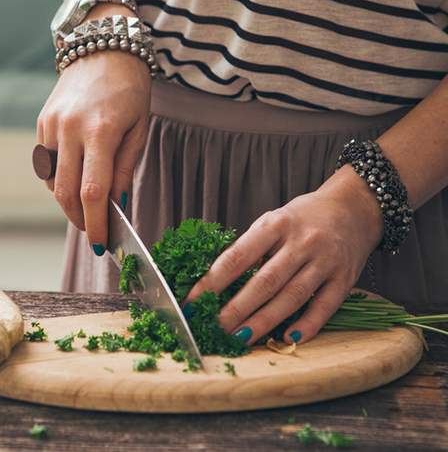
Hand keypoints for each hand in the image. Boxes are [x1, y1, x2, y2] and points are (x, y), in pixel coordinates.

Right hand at [36, 38, 150, 253]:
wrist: (103, 46)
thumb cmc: (130, 88)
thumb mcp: (139, 128)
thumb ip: (124, 168)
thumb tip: (115, 205)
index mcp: (100, 131)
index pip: (93, 192)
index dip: (95, 224)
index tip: (101, 244)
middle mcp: (70, 129)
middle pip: (66, 193)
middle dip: (80, 220)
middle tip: (94, 232)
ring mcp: (51, 126)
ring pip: (52, 182)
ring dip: (68, 202)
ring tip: (88, 204)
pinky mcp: (42, 123)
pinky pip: (46, 164)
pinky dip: (58, 180)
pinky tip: (75, 178)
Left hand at [183, 167, 383, 344]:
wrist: (353, 208)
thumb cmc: (301, 219)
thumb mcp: (272, 222)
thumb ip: (250, 248)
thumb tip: (217, 282)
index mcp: (275, 225)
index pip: (237, 256)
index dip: (213, 281)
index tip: (193, 301)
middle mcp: (302, 242)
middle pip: (265, 281)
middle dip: (236, 308)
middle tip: (214, 328)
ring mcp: (325, 261)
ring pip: (292, 296)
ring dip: (264, 321)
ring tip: (240, 338)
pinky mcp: (345, 279)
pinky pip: (325, 306)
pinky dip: (307, 325)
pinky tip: (288, 338)